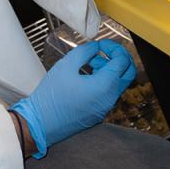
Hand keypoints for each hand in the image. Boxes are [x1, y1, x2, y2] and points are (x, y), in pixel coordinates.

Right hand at [9, 39, 135, 157]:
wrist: (41, 124)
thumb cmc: (51, 97)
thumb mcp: (66, 65)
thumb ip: (85, 51)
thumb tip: (96, 47)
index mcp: (105, 85)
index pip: (123, 61)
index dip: (114, 48)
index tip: (102, 44)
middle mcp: (110, 98)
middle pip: (128, 73)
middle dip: (119, 58)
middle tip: (105, 51)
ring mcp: (105, 107)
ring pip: (119, 83)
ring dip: (110, 69)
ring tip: (91, 63)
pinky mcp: (98, 113)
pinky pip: (109, 93)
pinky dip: (105, 81)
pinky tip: (87, 76)